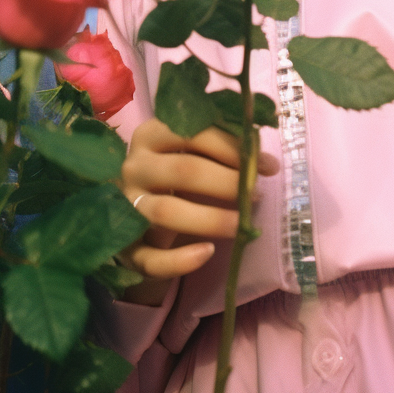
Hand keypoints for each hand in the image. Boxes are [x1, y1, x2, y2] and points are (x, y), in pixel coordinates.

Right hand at [119, 117, 278, 304]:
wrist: (136, 210)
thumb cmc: (174, 174)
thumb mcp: (190, 152)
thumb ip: (221, 148)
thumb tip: (265, 161)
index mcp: (150, 136)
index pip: (191, 133)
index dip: (232, 148)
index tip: (266, 165)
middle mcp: (134, 167)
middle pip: (183, 170)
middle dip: (226, 182)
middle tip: (256, 195)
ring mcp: (127, 206)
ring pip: (167, 212)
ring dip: (210, 219)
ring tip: (242, 225)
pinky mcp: (126, 246)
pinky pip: (150, 258)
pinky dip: (180, 260)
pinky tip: (207, 253)